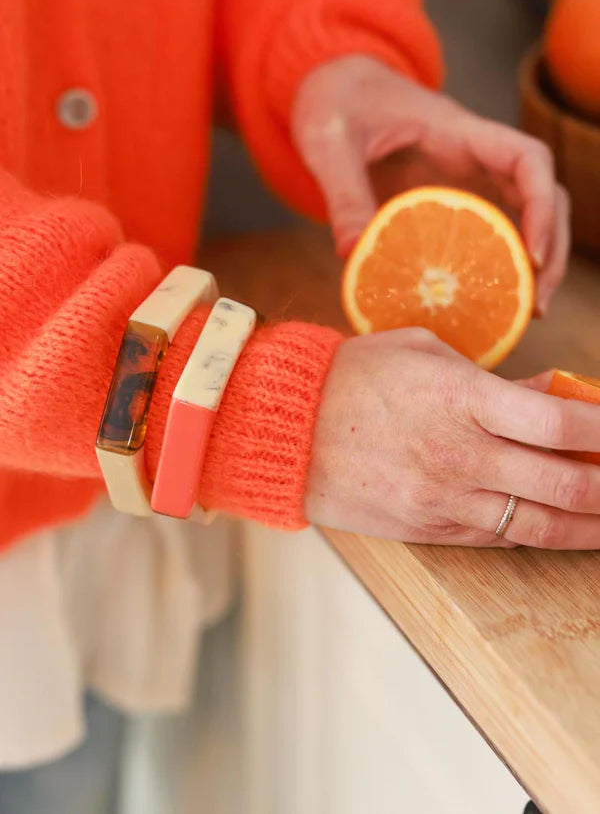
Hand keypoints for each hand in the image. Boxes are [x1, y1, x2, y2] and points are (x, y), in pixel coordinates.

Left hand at [292, 55, 569, 314]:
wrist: (334, 91)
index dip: (541, 205)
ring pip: (523, 219)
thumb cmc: (336, 102)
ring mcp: (465, 180)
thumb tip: (352, 254)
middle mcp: (474, 157)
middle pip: (542, 197)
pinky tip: (482, 307)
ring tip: (523, 317)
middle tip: (535, 308)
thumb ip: (342, 193)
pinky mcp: (447, 203)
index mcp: (456, 132)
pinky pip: (484, 235)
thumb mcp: (329, 143)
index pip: (526, 158)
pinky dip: (492, 269)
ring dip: (532, 267)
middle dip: (551, 250)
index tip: (531, 255)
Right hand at [306, 329, 599, 547]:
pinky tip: (560, 527)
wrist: (284, 427)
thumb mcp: (425, 352)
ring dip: (589, 525)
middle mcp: (461, 454)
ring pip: (540, 524)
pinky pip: (498, 537)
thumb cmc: (352, 376)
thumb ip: (495, 377)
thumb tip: (552, 395)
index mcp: (462, 398)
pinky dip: (536, 533)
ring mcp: (444, 498)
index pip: (561, 423)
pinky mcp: (428, 528)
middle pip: (565, 483)